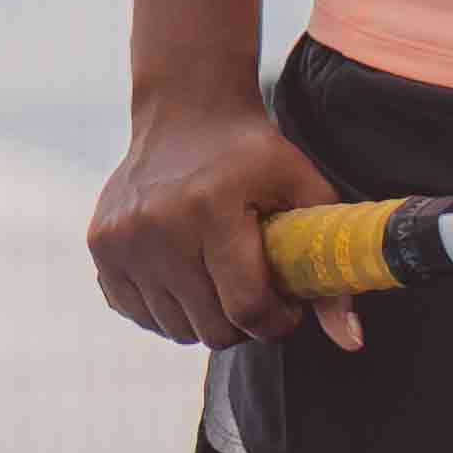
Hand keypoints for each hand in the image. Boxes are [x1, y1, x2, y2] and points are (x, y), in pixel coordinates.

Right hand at [87, 93, 366, 354]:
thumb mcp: (304, 188)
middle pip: (209, 327)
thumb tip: (352, 342)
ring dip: (205, 317)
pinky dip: (167, 308)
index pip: (245, 306)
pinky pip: (137, 313)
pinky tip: (187, 272)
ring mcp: (122, 237)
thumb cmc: (254, 154)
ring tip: (224, 279)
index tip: (289, 310)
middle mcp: (159, 225)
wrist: (187, 110)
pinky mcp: (100, 245)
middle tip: (259, 295)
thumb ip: (331, 263)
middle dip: (244, 324)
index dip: (276, 322)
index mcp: (212, 207)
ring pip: (174, 328)